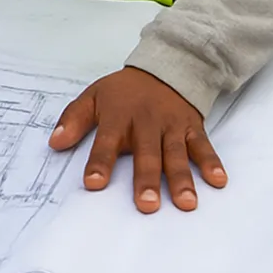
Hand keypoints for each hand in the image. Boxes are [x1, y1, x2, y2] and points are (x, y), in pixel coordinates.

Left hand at [49, 66, 226, 213]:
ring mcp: (171, 126)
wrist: (163, 67)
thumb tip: (54, 142)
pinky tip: (218, 180)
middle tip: (146, 205)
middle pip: (146, 153)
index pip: (106, 140)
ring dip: (181, 178)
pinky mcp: (192, 128)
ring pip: (175, 153)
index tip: (93, 183)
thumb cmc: (124, 91)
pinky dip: (211, 162)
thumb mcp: (93, 96)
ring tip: (185, 203)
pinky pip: (203, 145)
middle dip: (146, 179)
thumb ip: (73, 119)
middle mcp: (145, 122)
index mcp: (118, 116)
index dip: (100, 161)